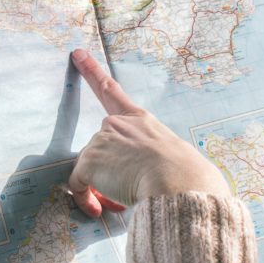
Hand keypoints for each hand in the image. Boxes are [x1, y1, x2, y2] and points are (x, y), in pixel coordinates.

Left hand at [67, 49, 230, 216]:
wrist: (179, 182)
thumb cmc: (186, 177)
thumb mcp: (173, 157)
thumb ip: (153, 160)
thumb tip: (146, 181)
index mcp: (141, 120)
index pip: (112, 92)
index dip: (92, 71)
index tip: (77, 54)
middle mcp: (118, 124)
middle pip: (99, 150)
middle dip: (106, 172)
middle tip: (122, 193)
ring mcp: (102, 140)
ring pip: (91, 171)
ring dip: (101, 188)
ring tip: (123, 201)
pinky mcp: (89, 160)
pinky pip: (77, 185)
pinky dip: (84, 199)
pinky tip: (99, 209)